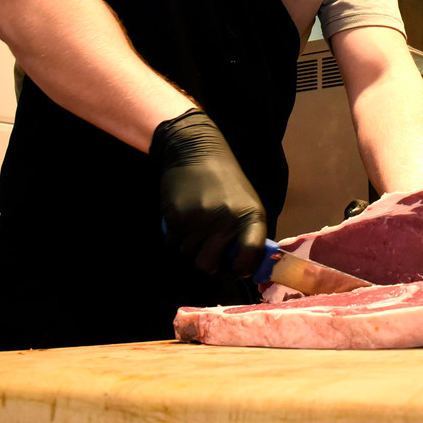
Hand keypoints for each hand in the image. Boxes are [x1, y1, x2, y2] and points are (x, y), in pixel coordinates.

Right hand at [151, 109, 265, 276]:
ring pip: (187, 254)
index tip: (235, 266)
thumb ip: (246, 235)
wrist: (196, 151)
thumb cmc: (225, 183)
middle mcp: (226, 220)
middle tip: (208, 244)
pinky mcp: (176, 217)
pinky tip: (183, 216)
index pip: (249, 256)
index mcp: (251, 217)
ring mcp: (199, 220)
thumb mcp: (247, 204)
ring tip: (196, 221)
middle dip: (206, 260)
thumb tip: (245, 270)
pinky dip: (174, 236)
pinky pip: (171, 244)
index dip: (241, 268)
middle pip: (209, 266)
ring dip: (189, 244)